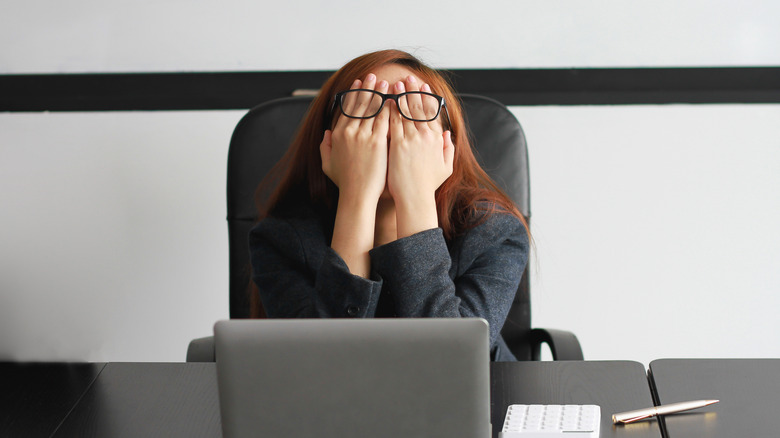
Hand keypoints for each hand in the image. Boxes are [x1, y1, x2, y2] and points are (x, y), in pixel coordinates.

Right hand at [320, 74, 389, 203]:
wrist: (357, 194)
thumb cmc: (345, 183)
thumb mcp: (327, 164)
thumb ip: (325, 147)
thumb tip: (327, 133)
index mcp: (338, 134)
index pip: (347, 108)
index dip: (353, 94)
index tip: (358, 84)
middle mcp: (349, 132)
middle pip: (359, 104)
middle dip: (366, 88)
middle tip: (372, 76)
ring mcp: (363, 136)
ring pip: (372, 108)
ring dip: (378, 93)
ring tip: (384, 82)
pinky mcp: (377, 142)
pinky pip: (384, 120)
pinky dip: (388, 107)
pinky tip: (394, 99)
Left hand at [387, 76, 454, 207]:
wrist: (414, 198)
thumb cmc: (427, 186)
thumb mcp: (445, 167)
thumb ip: (448, 149)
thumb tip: (448, 134)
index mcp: (436, 140)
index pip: (432, 112)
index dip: (427, 97)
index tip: (423, 86)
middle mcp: (425, 136)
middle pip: (419, 107)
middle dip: (413, 90)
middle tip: (408, 77)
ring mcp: (411, 139)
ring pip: (406, 111)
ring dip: (401, 95)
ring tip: (397, 83)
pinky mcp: (397, 144)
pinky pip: (393, 122)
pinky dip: (390, 109)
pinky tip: (385, 99)